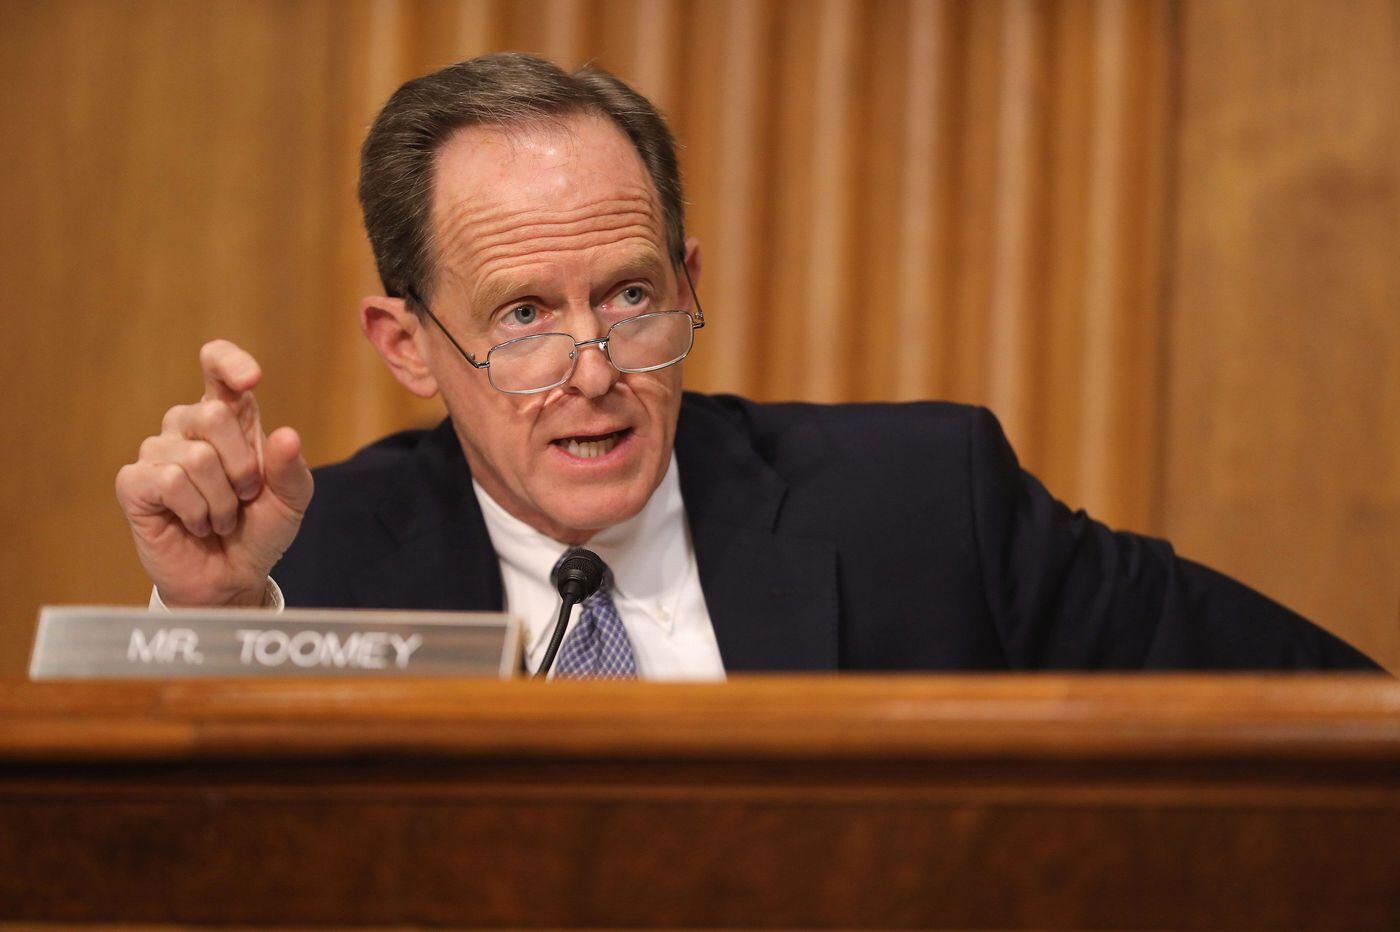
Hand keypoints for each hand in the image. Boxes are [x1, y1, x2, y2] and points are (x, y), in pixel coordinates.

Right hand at [115, 340, 313, 606]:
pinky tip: (197, 524)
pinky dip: (196, 511)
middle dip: (242, 467)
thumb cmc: (260, 530)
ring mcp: (157, 452)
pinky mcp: (134, 483)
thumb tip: (287, 435)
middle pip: (212, 416)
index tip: (251, 379)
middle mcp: (187, 426)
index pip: (216, 367)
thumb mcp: (291, 500)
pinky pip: (169, 482)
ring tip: (221, 518)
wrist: (232, 577)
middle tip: (245, 497)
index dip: (228, 362)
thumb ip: (291, 468)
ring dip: (222, 501)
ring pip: (195, 458)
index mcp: (229, 417)